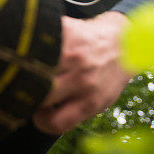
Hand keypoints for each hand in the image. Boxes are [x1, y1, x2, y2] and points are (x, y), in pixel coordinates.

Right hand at [33, 11, 132, 134]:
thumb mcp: (102, 99)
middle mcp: (83, 79)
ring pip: (35, 69)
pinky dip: (33, 48)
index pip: (55, 122)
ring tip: (33, 70)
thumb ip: (77, 110)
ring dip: (29, 72)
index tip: (39, 112)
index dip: (41, 120)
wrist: (123, 39)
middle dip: (32, 95)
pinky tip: (37, 51)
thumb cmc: (110, 74)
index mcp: (91, 100)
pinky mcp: (67, 32)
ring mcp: (73, 54)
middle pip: (41, 96)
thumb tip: (47, 117)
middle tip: (33, 90)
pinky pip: (38, 44)